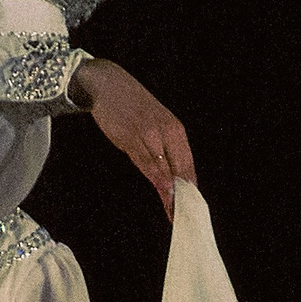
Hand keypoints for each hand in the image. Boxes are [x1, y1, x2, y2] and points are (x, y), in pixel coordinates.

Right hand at [73, 59, 196, 219]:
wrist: (108, 84)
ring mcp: (150, 135)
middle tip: (185, 217)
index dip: (190, 189)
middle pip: (180, 169)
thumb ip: (163, 148)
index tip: (192, 208)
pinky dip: (157, 179)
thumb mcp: (154, 125)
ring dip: (171, 193)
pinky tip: (163, 192)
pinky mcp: (132, 137)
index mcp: (176, 130)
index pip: (188, 165)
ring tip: (175, 213)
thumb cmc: (131, 106)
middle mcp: (168, 132)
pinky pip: (148, 163)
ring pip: (165, 169)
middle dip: (183, 195)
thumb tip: (170, 175)